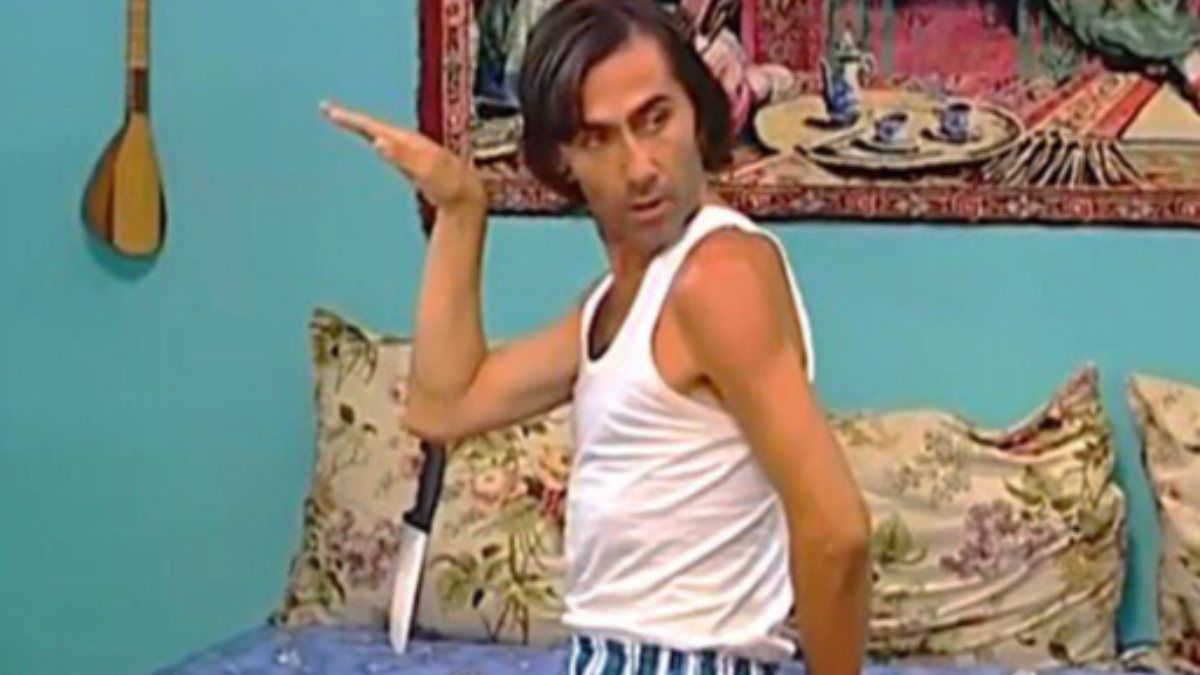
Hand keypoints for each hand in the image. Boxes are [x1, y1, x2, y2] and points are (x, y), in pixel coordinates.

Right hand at [320, 100, 486, 213]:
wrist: (468, 197)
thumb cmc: (449, 185)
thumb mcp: (426, 171)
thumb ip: (402, 157)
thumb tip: (377, 141)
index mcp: (409, 141)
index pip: (374, 125)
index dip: (351, 118)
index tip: (329, 110)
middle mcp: (410, 142)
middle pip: (376, 125)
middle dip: (352, 118)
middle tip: (327, 110)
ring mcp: (413, 151)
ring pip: (383, 134)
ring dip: (363, 127)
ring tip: (343, 120)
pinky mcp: (415, 163)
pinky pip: (390, 146)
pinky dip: (377, 139)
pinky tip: (375, 143)